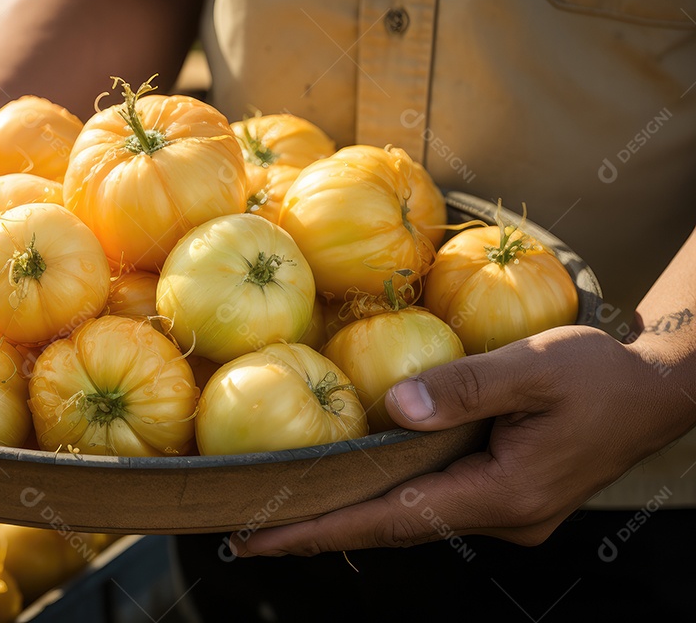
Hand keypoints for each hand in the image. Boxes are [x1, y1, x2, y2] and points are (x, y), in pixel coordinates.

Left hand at [232, 324, 691, 555]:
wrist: (657, 393)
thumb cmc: (599, 374)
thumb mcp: (530, 367)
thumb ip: (463, 387)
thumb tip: (396, 409)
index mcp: (503, 492)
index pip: (391, 520)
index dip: (321, 530)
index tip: (259, 538)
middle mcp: (501, 515)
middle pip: (394, 529)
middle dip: (322, 531)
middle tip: (250, 531)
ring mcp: (506, 511)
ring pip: (414, 518)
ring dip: (354, 517)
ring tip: (288, 511)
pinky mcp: (508, 495)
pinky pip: (436, 501)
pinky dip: (391, 498)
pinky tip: (359, 484)